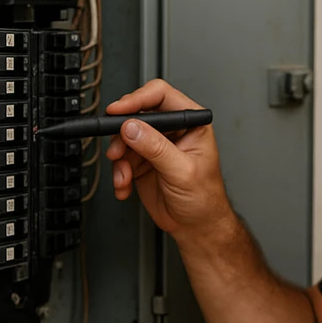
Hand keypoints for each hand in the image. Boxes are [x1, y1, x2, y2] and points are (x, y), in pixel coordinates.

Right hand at [105, 79, 234, 239]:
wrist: (196, 227)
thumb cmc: (204, 198)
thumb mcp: (182, 171)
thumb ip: (156, 148)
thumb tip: (133, 127)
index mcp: (191, 123)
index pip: (161, 95)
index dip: (137, 99)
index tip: (118, 111)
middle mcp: (172, 130)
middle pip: (136, 114)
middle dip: (122, 134)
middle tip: (117, 151)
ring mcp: (155, 146)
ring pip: (124, 138)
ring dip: (120, 160)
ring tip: (124, 177)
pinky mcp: (142, 162)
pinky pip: (121, 160)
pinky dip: (118, 174)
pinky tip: (125, 186)